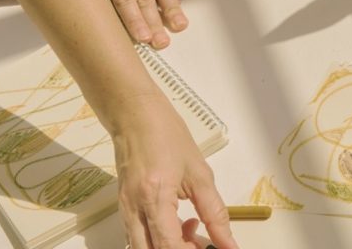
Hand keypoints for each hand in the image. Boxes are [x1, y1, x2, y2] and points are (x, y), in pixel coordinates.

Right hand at [113, 94, 238, 248]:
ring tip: (191, 227)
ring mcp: (125, 210)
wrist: (136, 116)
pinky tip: (176, 221)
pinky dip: (159, 238)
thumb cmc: (167, 136)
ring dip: (169, 246)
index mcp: (155, 197)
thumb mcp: (200, 173)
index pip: (169, 247)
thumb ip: (215, 212)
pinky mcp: (123, 208)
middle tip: (202, 240)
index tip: (211, 246)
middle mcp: (134, 209)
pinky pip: (138, 238)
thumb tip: (228, 242)